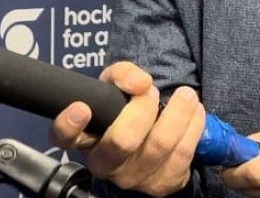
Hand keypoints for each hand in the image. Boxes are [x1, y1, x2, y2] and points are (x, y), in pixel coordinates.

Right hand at [49, 61, 205, 196]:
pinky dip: (192, 129)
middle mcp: (103, 164)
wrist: (148, 139)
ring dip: (178, 115)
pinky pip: (182, 156)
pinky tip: (196, 113)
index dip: (69, 124)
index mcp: (82, 139)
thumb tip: (139, 83)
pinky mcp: (161, 186)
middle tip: (152, 91)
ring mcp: (132, 179)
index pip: (64, 137)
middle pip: (122, 141)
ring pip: (158, 147)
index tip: (82, 107)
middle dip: (143, 109)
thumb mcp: (114, 86)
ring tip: (186, 95)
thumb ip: (122, 75)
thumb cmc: (122, 110)